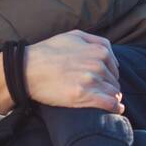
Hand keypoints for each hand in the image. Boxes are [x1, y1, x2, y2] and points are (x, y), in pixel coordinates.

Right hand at [0, 30, 123, 113]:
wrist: (28, 69)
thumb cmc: (48, 52)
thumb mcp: (74, 36)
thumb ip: (95, 41)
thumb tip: (110, 55)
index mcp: (98, 50)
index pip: (114, 67)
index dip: (110, 75)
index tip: (103, 81)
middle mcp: (98, 64)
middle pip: (114, 81)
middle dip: (109, 87)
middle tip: (100, 92)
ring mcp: (92, 80)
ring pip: (114, 92)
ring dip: (113, 98)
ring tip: (107, 102)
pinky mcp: (84, 96)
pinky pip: (110, 104)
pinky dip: (116, 108)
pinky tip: (117, 110)